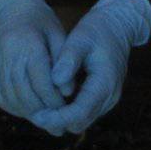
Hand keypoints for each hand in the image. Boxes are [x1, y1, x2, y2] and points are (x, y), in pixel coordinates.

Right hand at [0, 0, 68, 120]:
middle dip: (41, 110)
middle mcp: (6, 52)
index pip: (41, 81)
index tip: (65, 107)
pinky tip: (26, 108)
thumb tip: (68, 93)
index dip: (53, 99)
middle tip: (56, 119)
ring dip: (27, 111)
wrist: (13, 10)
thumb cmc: (42, 25)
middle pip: (23, 91)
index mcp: (27, 43)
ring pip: (9, 96)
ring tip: (43, 116)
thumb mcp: (60, 37)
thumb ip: (66, 64)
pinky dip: (12, 106)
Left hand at [30, 0, 150, 135]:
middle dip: (57, 121)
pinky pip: (83, 111)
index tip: (38, 117)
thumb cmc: (97, 30)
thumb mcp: (81, 38)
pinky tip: (48, 103)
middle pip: (81, 122)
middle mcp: (109, 97)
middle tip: (33, 114)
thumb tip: (55, 80)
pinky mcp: (101, 96)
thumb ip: (69, 59)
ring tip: (37, 110)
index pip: (80, 112)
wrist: (117, 27)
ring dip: (61, 119)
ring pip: (82, 120)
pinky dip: (67, 112)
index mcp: (105, 83)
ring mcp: (107, 99)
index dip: (58, 118)